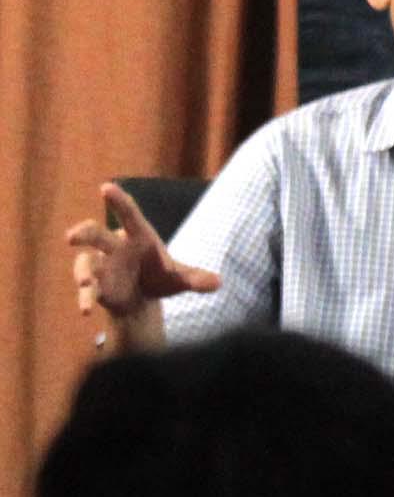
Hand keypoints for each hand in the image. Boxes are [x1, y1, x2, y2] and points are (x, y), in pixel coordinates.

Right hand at [64, 183, 221, 317]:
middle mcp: (115, 246)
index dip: (119, 201)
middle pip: (95, 234)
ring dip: (82, 272)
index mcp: (138, 237)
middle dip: (83, 233)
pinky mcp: (95, 284)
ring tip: (84, 282)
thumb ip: (196, 278)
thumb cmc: (160, 276)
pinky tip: (85, 310)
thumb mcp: (180, 278)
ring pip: (85, 262)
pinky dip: (85, 298)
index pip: (129, 215)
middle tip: (72, 236)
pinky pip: (87, 289)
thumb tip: (218, 283)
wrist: (144, 298)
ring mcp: (101, 264)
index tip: (106, 187)